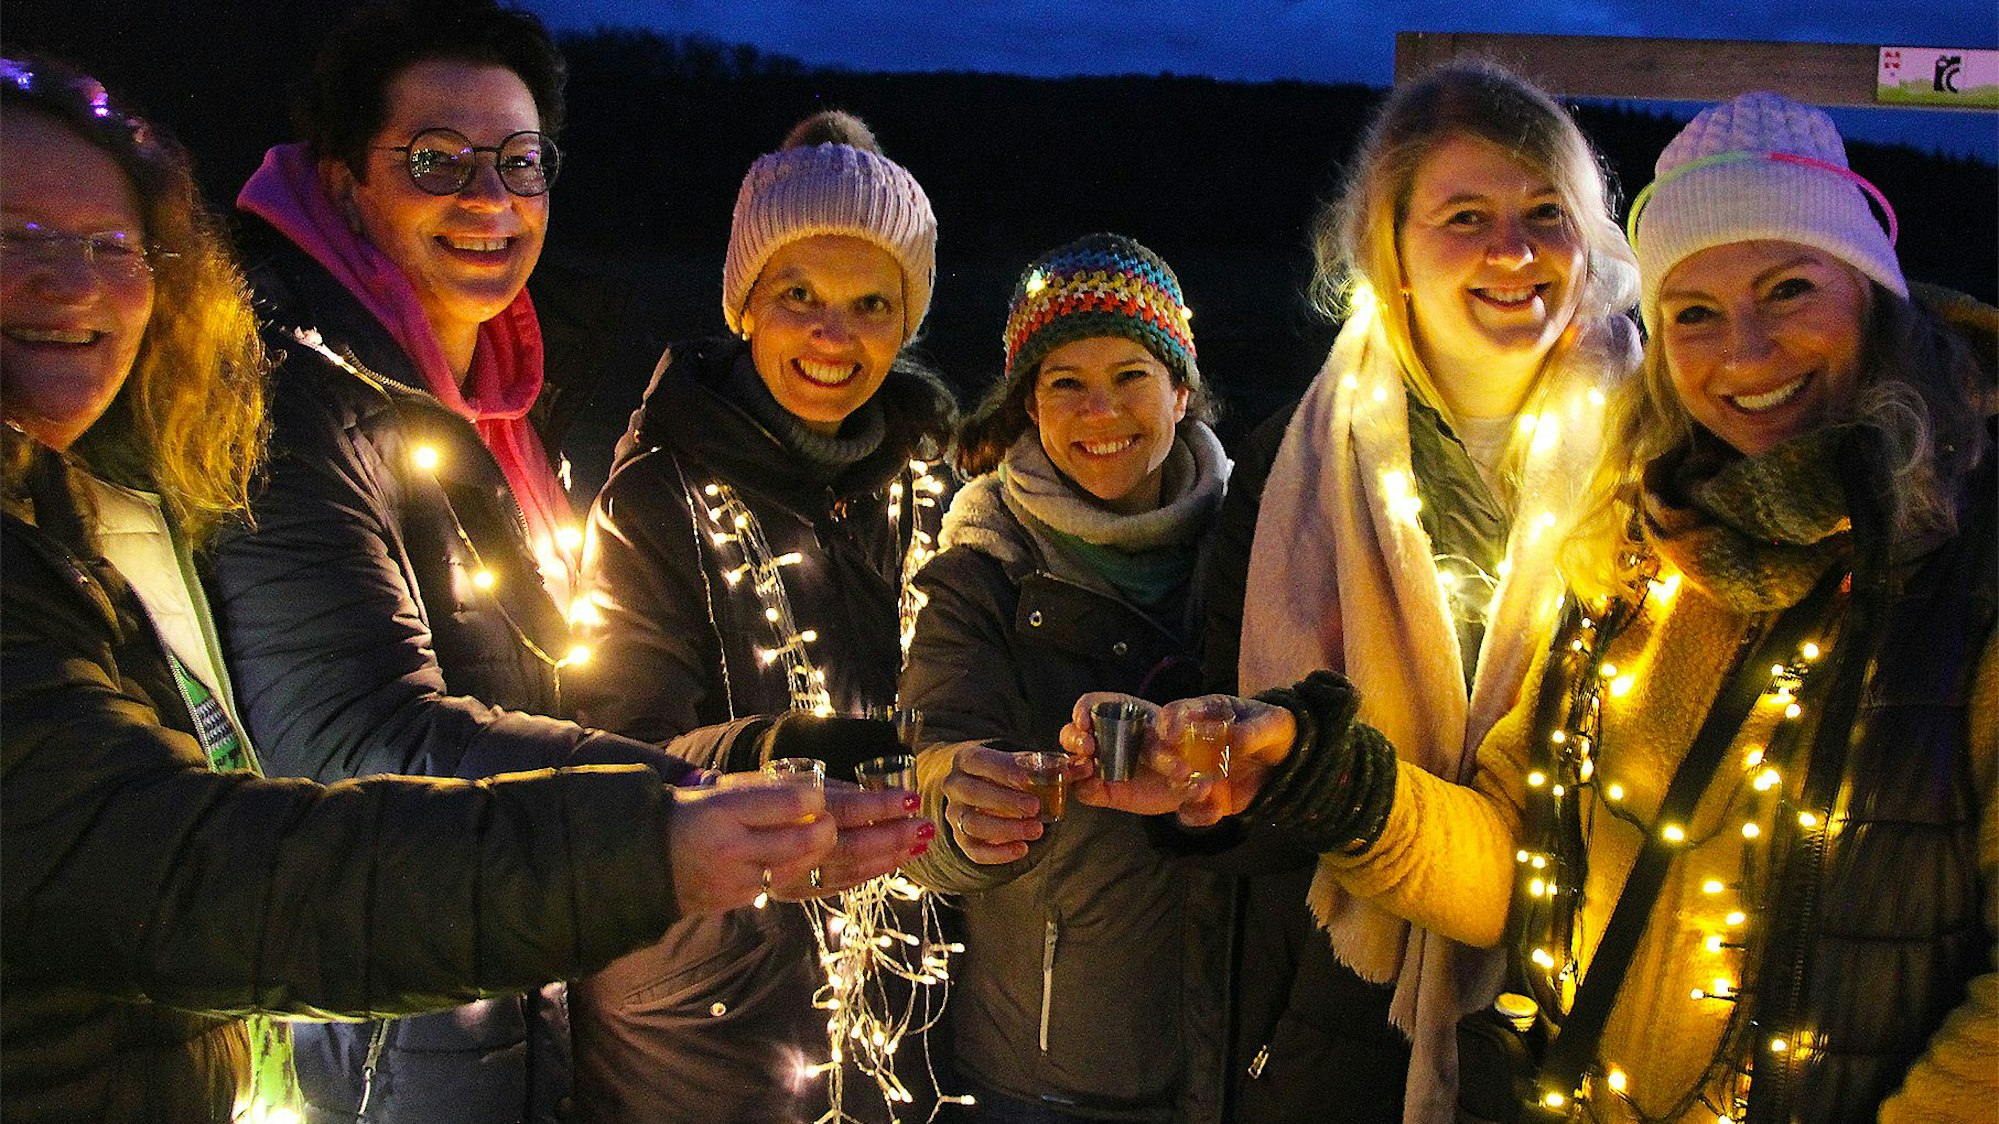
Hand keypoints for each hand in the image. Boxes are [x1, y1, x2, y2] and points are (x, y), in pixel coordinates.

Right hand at [668, 776, 930, 913]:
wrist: (661, 858)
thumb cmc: (707, 811)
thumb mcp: (735, 787)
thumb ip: (786, 791)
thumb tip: (839, 795)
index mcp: (732, 807)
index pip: (804, 805)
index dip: (852, 802)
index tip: (893, 793)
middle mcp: (745, 846)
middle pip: (828, 840)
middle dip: (882, 830)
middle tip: (921, 817)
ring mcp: (759, 877)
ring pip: (831, 869)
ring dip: (882, 855)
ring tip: (918, 839)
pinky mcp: (771, 895)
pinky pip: (824, 886)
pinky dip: (862, 874)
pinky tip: (891, 862)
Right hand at [935, 740, 1046, 864]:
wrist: (983, 789)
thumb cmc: (1007, 775)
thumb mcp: (1024, 765)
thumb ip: (1054, 767)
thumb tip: (1084, 768)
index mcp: (968, 759)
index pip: (979, 761)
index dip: (1002, 770)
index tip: (1026, 779)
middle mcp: (955, 785)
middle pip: (973, 793)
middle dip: (1006, 801)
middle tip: (1035, 807)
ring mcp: (955, 813)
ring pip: (973, 824)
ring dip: (1006, 829)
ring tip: (1036, 830)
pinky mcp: (961, 838)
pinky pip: (974, 850)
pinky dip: (997, 854)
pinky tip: (1022, 849)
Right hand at [1060, 692, 1188, 814]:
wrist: (1186, 782)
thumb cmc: (1180, 747)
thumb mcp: (1179, 734)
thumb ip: (1173, 731)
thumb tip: (1171, 739)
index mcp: (1116, 714)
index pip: (1089, 705)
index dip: (1082, 711)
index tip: (1085, 722)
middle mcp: (1101, 738)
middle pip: (1071, 732)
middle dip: (1074, 738)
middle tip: (1089, 747)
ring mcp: (1100, 765)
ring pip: (1071, 762)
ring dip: (1073, 765)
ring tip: (1089, 768)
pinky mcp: (1103, 791)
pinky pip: (1084, 790)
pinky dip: (1086, 788)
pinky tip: (1097, 787)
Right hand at [1151, 694, 1296, 826]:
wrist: (1288, 762)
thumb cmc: (1276, 731)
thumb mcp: (1272, 724)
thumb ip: (1253, 731)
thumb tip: (1233, 740)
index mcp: (1203, 713)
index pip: (1177, 712)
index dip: (1170, 721)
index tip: (1172, 735)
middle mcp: (1191, 742)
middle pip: (1163, 749)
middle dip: (1166, 760)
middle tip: (1181, 771)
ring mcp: (1196, 771)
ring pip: (1173, 782)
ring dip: (1181, 789)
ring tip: (1204, 791)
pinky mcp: (1205, 796)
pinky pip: (1191, 809)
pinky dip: (1197, 814)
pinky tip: (1216, 812)